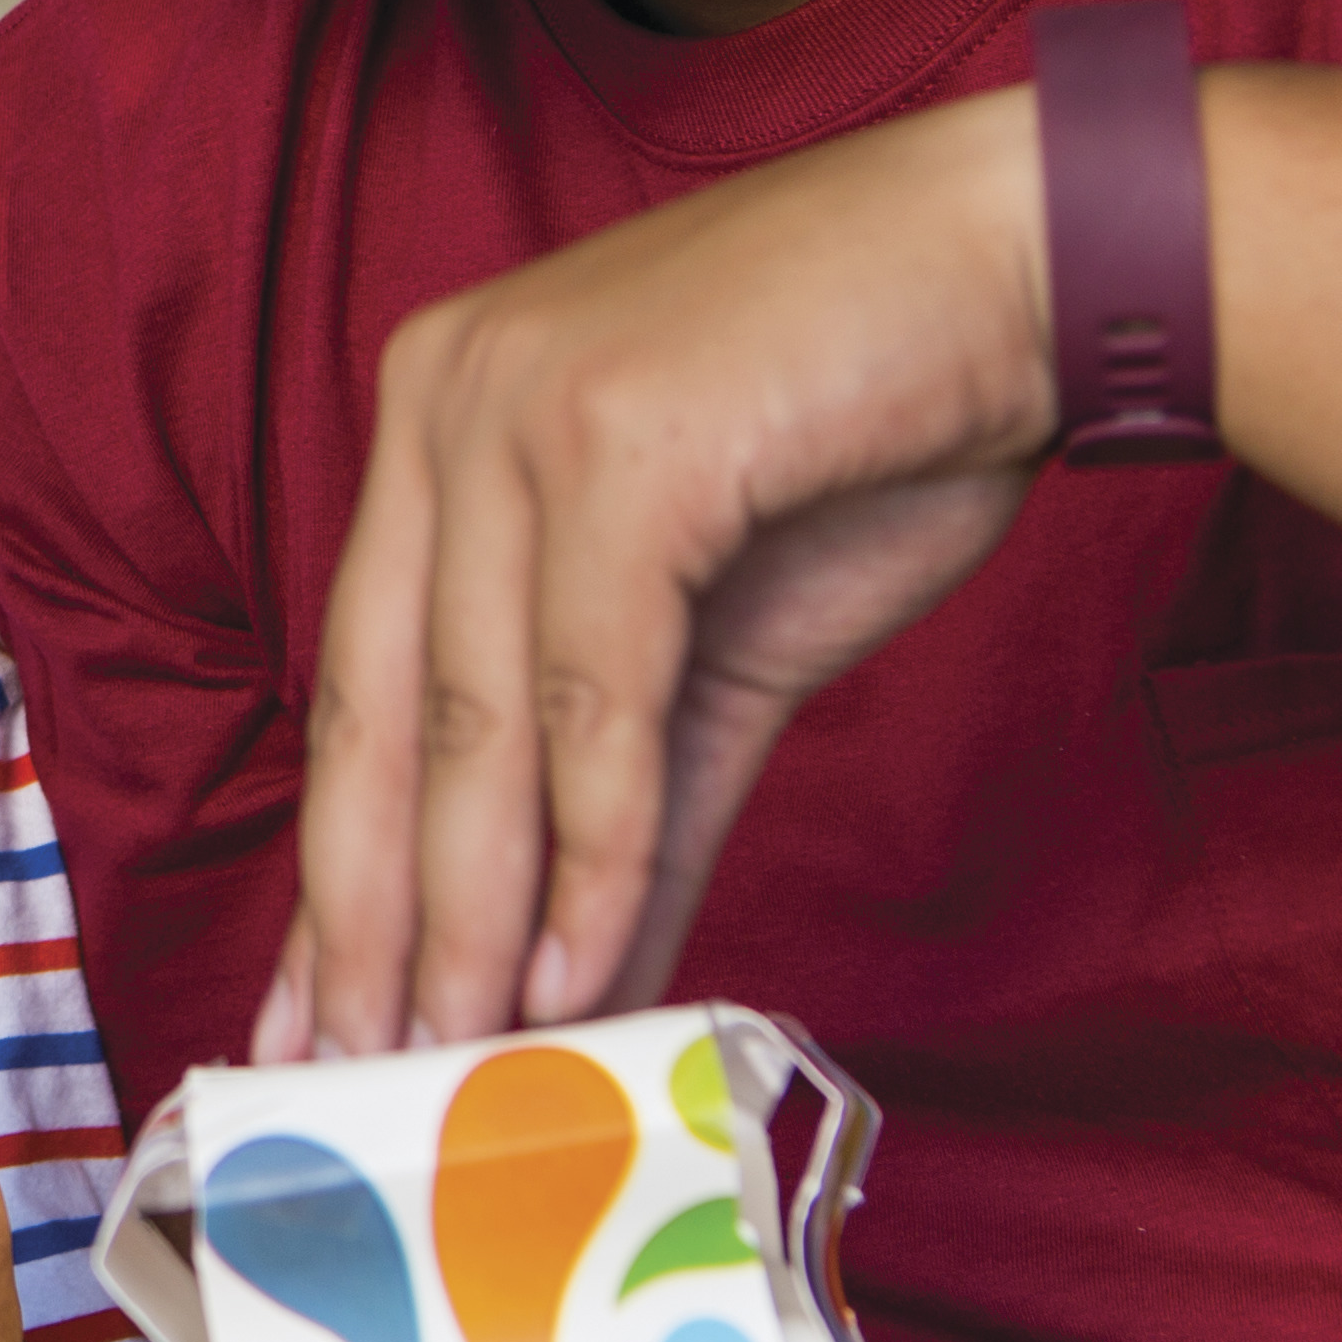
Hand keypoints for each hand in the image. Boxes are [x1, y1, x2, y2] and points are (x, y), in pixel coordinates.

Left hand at [278, 86, 1053, 1063]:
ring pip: (471, 716)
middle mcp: (438, 401)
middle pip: (377, 709)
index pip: (358, 682)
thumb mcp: (721, 639)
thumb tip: (580, 965)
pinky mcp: (621, 442)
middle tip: (355, 1070)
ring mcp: (516, 410)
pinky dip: (592, 845)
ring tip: (460, 1055)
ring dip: (470, 911)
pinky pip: (590, 691)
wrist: (1030, 270)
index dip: (335, 860)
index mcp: (432, 423)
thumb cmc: (874, 432)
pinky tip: (581, 965)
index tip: (311, 1007)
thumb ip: (638, 797)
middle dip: (366, 913)